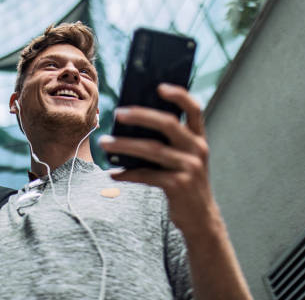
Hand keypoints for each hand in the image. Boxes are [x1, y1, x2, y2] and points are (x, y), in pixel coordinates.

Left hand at [99, 83, 219, 236]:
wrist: (200, 218)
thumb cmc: (183, 180)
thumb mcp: (182, 158)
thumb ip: (166, 142)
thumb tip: (128, 124)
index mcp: (198, 138)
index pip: (194, 109)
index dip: (179, 95)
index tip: (159, 86)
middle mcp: (198, 149)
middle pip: (168, 124)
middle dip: (141, 115)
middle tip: (117, 113)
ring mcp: (190, 168)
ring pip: (152, 150)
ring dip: (124, 145)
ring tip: (104, 143)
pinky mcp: (179, 186)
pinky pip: (147, 175)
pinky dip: (128, 173)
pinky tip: (113, 172)